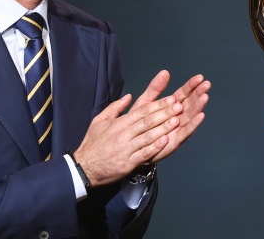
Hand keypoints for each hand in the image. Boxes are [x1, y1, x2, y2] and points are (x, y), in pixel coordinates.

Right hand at [73, 70, 210, 185]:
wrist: (84, 167)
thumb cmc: (93, 144)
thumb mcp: (99, 121)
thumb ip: (115, 107)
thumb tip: (129, 96)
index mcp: (119, 123)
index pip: (142, 111)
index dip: (158, 104)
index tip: (171, 99)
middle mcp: (123, 134)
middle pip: (147, 121)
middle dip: (165, 113)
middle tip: (179, 106)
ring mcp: (126, 148)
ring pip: (148, 136)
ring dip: (164, 128)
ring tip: (178, 120)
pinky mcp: (128, 162)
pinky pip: (144, 153)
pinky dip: (155, 146)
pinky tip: (166, 140)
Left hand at [130, 70, 210, 162]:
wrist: (129, 148)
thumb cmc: (137, 125)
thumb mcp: (144, 104)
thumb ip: (155, 89)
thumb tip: (165, 72)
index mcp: (170, 107)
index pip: (183, 94)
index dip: (191, 86)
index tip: (199, 77)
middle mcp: (176, 118)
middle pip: (190, 104)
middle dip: (198, 94)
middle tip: (206, 84)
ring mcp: (176, 130)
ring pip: (190, 117)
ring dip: (198, 107)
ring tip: (205, 97)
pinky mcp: (174, 142)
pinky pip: (185, 132)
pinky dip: (193, 124)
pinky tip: (201, 115)